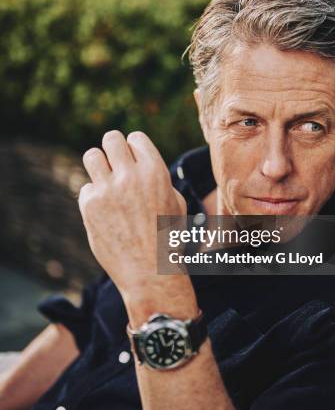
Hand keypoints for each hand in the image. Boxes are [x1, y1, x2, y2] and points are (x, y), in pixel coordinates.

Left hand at [78, 130, 194, 316]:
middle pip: (111, 139)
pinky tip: (106, 213)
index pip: (135, 138)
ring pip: (91, 155)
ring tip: (105, 180)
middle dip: (113, 149)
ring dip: (98, 165)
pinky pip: (86, 188)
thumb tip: (138, 162)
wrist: (151, 272)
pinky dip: (94, 197)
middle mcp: (130, 176)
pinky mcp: (90, 206)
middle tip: (115, 165)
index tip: (133, 161)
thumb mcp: (174, 201)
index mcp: (155, 171)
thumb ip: (156, 177)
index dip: (133, 149)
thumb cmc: (167, 237)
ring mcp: (108, 190)